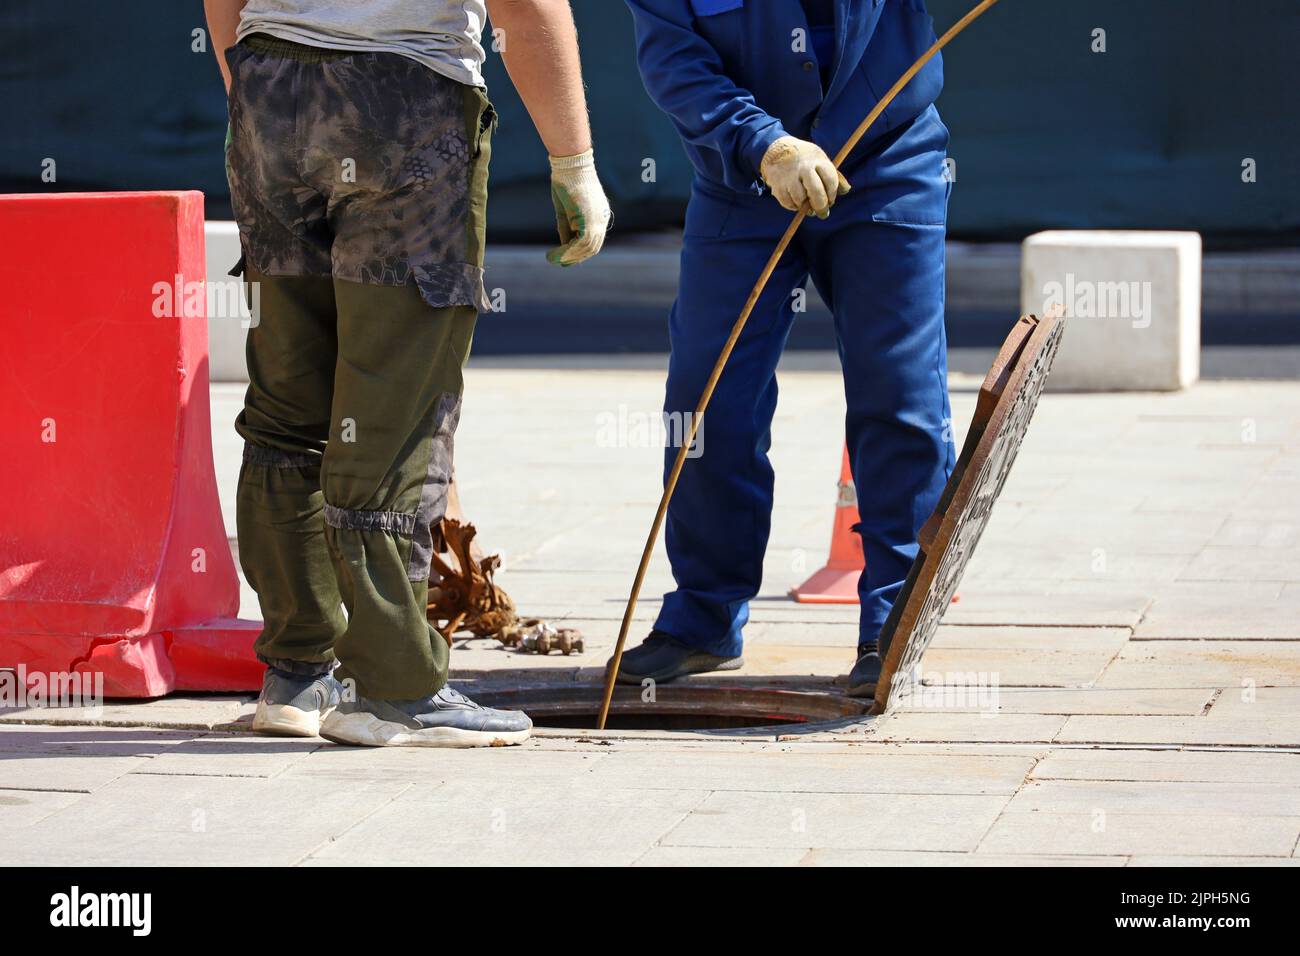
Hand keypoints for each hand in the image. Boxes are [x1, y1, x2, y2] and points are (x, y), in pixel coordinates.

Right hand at [547, 150, 611, 265]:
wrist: (570, 165)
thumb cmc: (567, 182)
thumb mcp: (566, 210)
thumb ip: (568, 228)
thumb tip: (565, 245)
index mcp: (599, 215)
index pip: (593, 240)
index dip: (580, 252)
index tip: (566, 258)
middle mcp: (601, 220)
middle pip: (592, 248)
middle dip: (575, 258)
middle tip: (559, 262)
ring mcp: (597, 221)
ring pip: (585, 249)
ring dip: (567, 256)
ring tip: (552, 258)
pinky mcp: (589, 221)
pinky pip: (579, 244)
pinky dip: (566, 252)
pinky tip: (554, 254)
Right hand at [760, 136, 850, 217]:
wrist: (777, 148)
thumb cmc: (805, 158)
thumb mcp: (821, 160)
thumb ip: (833, 176)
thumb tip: (846, 190)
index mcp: (817, 160)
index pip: (830, 180)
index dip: (832, 194)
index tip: (831, 201)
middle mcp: (803, 167)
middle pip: (816, 192)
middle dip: (821, 206)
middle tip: (823, 214)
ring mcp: (789, 176)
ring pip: (800, 199)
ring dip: (805, 207)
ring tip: (807, 206)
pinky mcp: (777, 184)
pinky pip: (788, 202)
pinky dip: (793, 206)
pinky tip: (796, 203)